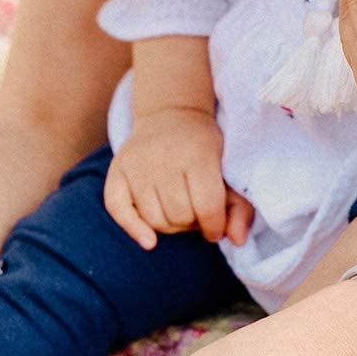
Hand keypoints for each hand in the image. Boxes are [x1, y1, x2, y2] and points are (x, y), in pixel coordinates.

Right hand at [104, 106, 252, 248]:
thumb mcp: (228, 170)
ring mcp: (137, 164)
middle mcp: (164, 157)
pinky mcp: (116, 170)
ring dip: (170, 226)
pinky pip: (118, 211)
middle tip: (195, 213)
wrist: (170, 115)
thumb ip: (240, 207)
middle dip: (192, 224)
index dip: (215, 226)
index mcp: (198, 154)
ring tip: (178, 212)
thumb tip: (237, 241)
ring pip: (154, 220)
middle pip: (179, 216)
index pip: (207, 207)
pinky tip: (149, 241)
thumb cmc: (202, 149)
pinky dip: (134, 230)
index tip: (216, 227)